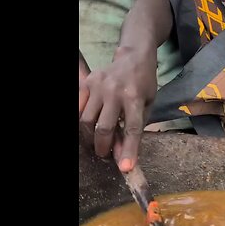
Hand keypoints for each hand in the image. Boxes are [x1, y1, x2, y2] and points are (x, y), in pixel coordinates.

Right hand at [78, 46, 157, 171]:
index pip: (132, 129)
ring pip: (86, 120)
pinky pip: (78, 108)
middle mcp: (116, 91)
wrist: (133, 57)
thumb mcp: (146, 106)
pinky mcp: (88, 82)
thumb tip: (120, 156)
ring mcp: (99, 85)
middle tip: (104, 153)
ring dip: (90, 136)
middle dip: (102, 147)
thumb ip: (134, 130)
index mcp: (136, 98)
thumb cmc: (143, 85)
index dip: (128, 150)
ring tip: (97, 139)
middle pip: (103, 127)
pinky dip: (82, 120)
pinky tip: (90, 124)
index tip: (125, 168)